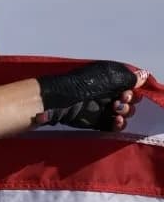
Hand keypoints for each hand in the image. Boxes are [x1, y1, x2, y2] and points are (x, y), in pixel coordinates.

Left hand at [34, 62, 148, 130]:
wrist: (58, 101)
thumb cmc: (81, 84)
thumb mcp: (107, 76)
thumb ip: (127, 78)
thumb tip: (143, 76)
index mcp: (110, 79)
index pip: (131, 85)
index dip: (132, 90)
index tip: (126, 92)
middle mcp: (107, 93)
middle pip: (130, 100)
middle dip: (129, 102)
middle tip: (119, 102)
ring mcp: (101, 108)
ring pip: (124, 113)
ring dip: (125, 113)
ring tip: (116, 111)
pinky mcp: (96, 121)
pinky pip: (113, 125)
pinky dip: (118, 125)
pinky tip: (116, 121)